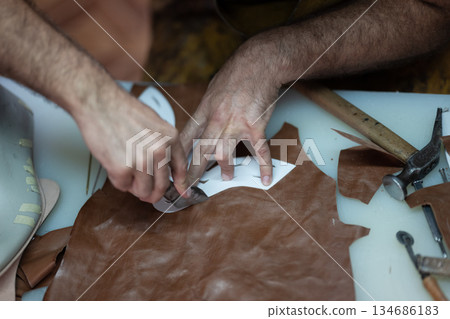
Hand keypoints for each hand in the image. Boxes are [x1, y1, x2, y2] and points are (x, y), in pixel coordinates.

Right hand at [73, 87, 188, 202]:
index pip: (181, 169)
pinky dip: (118, 180)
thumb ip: (163, 145)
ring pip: (143, 191)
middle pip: (162, 185)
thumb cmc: (122, 110)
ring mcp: (142, 161)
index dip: (180, 184)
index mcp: (170, 138)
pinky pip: (123, 186)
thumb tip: (167, 167)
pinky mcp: (122, 169)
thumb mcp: (155, 123)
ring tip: (125, 170)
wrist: (98, 102)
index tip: (181, 193)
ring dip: (134, 186)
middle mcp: (160, 151)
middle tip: (146, 193)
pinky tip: (114, 164)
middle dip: (153, 192)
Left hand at [180, 39, 281, 185]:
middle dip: (192, 175)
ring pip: (224, 155)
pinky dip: (264, 166)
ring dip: (225, 169)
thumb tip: (199, 130)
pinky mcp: (255, 126)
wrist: (257, 63)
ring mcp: (235, 125)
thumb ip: (205, 114)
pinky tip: (265, 178)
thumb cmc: (234, 76)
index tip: (173, 176)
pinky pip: (259, 151)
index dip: (176, 161)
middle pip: (200, 153)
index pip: (184, 142)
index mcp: (203, 113)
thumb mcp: (210, 93)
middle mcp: (216, 121)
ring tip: (226, 177)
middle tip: (188, 190)